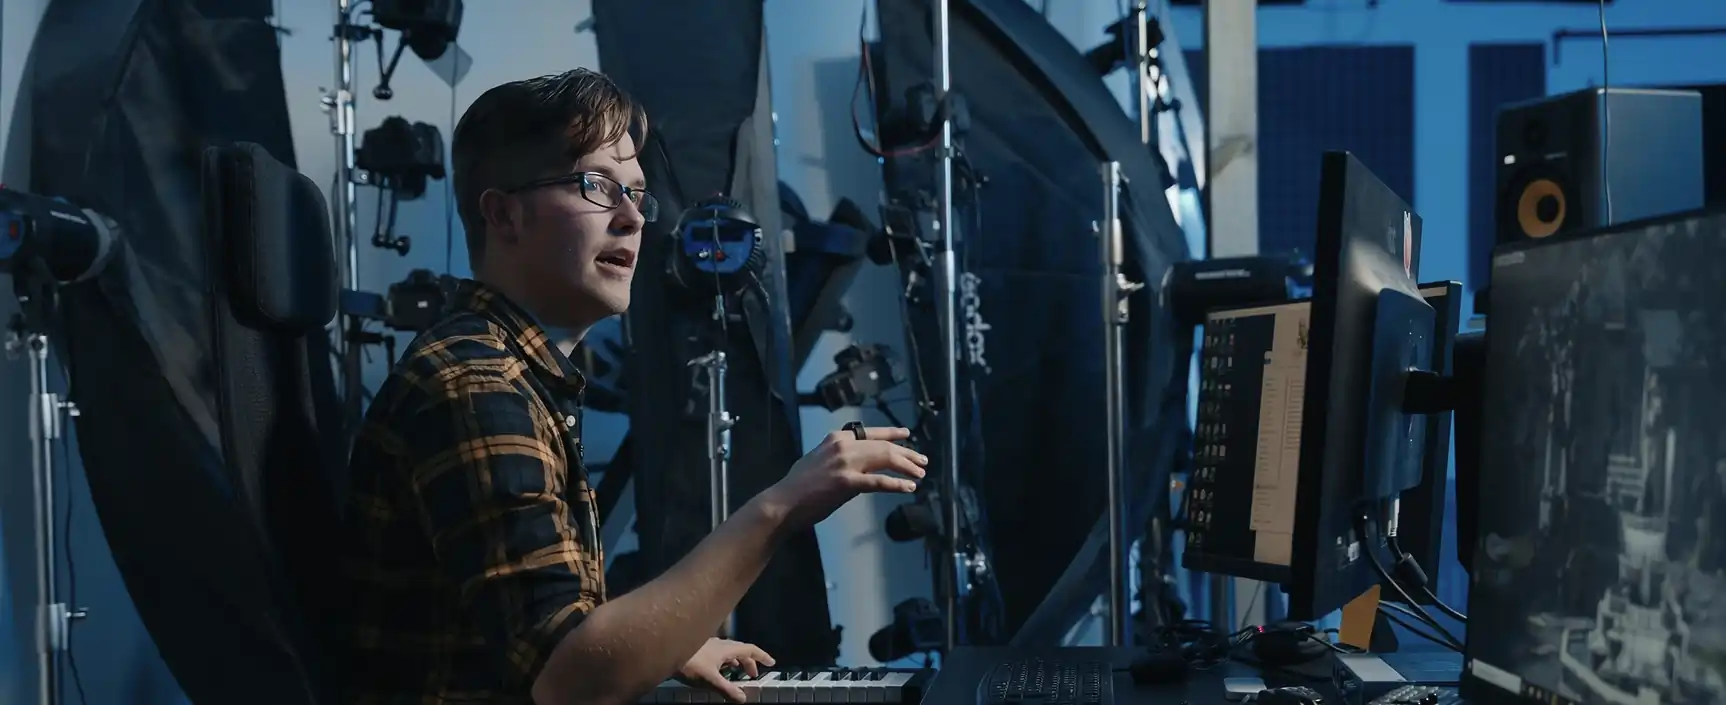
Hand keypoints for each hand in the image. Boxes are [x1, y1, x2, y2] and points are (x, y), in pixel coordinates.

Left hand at [676, 637, 775, 702]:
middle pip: (740, 650)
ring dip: (736, 661)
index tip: (771, 663)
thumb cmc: (690, 664)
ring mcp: (708, 644)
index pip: (750, 649)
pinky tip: (718, 669)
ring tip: (737, 672)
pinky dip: (724, 661)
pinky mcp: (699, 648)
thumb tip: (743, 699)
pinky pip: (718, 653)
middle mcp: (719, 643)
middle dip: (749, 662)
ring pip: (728, 651)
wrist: (666, 651)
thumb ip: (727, 690)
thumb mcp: (711, 680)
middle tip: (753, 675)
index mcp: (726, 648)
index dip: (762, 656)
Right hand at [763, 426, 927, 527]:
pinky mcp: (847, 483)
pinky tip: (909, 487)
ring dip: (906, 467)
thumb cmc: (798, 486)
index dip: (892, 434)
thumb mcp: (819, 461)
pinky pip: (879, 482)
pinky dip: (897, 484)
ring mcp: (845, 463)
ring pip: (885, 459)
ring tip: (920, 474)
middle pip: (883, 446)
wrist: (783, 502)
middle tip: (922, 461)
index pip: (870, 432)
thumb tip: (861, 467)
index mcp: (836, 438)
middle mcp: (843, 445)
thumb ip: (840, 459)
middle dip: (906, 453)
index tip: (907, 436)